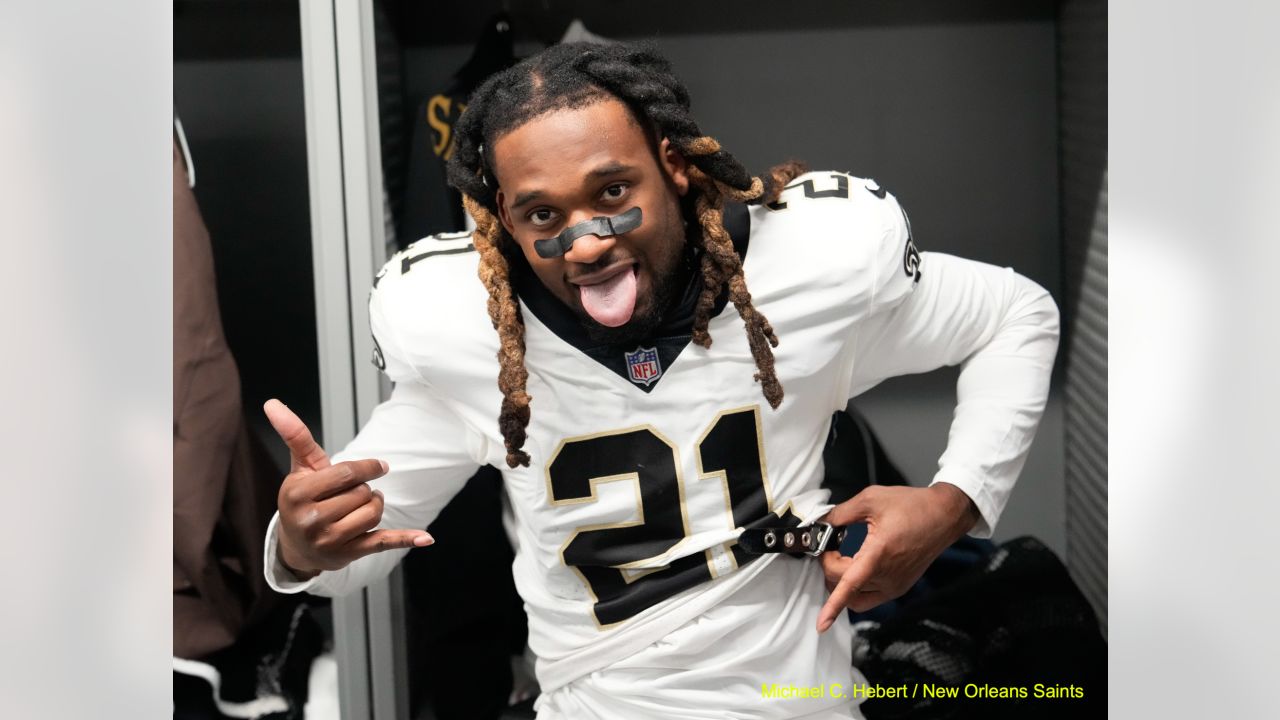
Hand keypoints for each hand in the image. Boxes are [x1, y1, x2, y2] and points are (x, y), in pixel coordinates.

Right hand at [264, 399, 433, 579]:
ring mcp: (330, 540)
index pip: (348, 474)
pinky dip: (405, 539)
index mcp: (299, 495)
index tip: (380, 466)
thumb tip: (273, 403)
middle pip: (363, 493)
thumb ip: (295, 435)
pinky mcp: (348, 555)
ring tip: (359, 508)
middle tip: (348, 495)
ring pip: (374, 512)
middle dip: (363, 489)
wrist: (296, 546)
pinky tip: (425, 538)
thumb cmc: (302, 501)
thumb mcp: (299, 468)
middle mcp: (312, 520)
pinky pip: (382, 543)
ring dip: (374, 506)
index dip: (369, 467)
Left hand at [815, 483, 977, 632]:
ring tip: (840, 559)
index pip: (849, 586)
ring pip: (856, 598)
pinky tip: (854, 567)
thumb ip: (840, 513)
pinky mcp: (899, 587)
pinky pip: (870, 597)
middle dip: (829, 567)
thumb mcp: (870, 500)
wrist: (943, 515)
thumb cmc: (913, 506)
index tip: (821, 625)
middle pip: (844, 586)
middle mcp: (888, 575)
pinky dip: (856, 588)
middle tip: (830, 545)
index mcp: (879, 554)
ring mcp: (894, 585)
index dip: (833, 607)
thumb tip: (822, 522)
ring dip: (841, 583)